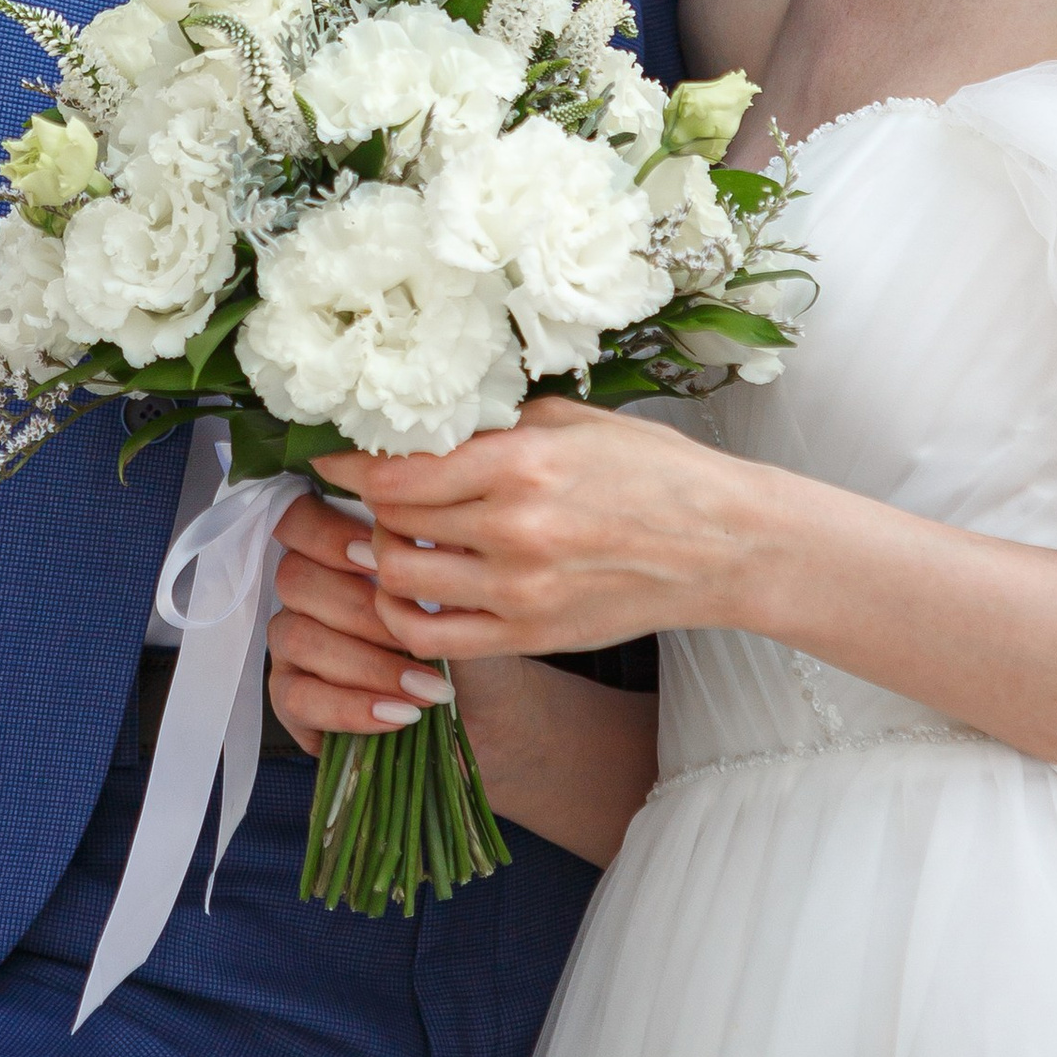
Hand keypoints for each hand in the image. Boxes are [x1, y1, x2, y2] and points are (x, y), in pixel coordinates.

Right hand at [268, 490, 458, 751]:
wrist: (482, 703)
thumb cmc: (466, 633)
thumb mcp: (461, 587)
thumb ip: (431, 554)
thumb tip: (421, 539)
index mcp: (334, 547)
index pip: (298, 520)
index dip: (327, 536)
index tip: (379, 558)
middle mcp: (302, 589)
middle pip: (295, 579)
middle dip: (364, 612)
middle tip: (424, 638)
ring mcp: (289, 641)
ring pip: (297, 638)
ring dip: (368, 666)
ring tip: (428, 688)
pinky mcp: (288, 696)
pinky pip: (297, 698)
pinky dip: (351, 708)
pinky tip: (400, 714)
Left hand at [310, 401, 771, 666]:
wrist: (721, 544)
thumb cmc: (654, 471)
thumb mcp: (572, 420)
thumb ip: (492, 426)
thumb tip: (421, 429)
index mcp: (522, 463)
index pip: (399, 470)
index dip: (353, 465)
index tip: (335, 461)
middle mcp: (514, 529)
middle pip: (393, 522)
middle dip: (373, 507)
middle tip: (374, 496)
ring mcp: (520, 591)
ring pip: (402, 580)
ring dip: (386, 557)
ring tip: (397, 540)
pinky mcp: (531, 635)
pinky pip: (434, 636)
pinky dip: (406, 616)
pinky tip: (414, 592)